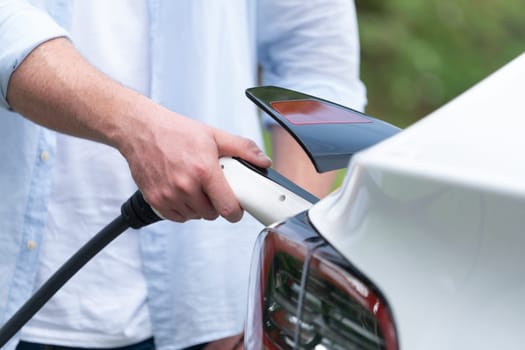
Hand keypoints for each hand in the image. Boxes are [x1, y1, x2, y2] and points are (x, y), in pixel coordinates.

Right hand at [120, 105, 271, 222]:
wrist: (140, 130)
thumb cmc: (175, 131)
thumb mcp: (214, 135)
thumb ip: (243, 149)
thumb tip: (264, 161)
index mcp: (204, 171)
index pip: (227, 208)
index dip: (236, 211)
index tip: (236, 208)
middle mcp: (185, 186)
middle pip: (212, 214)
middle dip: (216, 204)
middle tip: (212, 188)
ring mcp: (168, 195)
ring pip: (195, 216)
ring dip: (199, 207)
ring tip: (195, 186)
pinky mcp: (155, 200)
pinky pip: (177, 217)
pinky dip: (182, 209)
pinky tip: (182, 192)